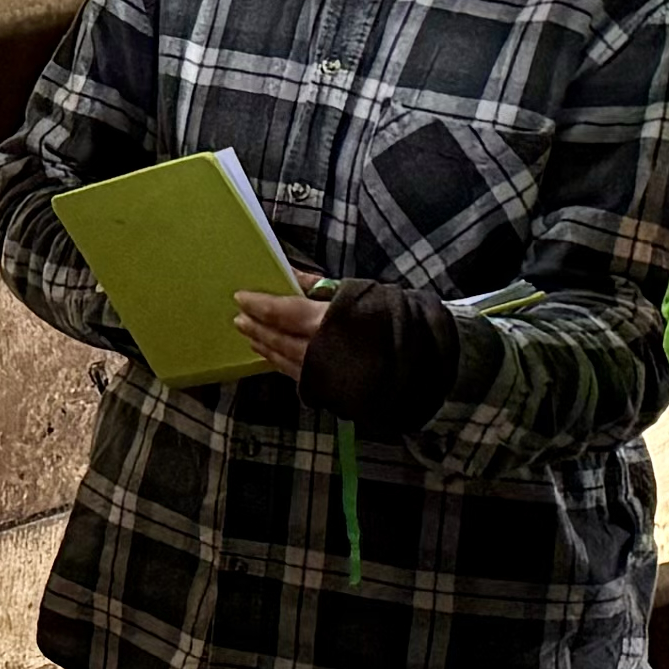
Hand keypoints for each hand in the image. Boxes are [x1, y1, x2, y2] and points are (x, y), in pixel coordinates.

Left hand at [235, 275, 456, 419]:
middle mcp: (323, 352)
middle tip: (239, 318)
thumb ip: (324, 288)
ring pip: (285, 361)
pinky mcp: (331, 394)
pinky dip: (282, 364)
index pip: (285, 312)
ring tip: (250, 336)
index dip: (261, 304)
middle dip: (257, 328)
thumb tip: (293, 275)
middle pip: (279, 339)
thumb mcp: (364, 293)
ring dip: (265, 347)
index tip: (240, 297)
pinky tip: (274, 357)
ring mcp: (326, 377)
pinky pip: (298, 377)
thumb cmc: (399, 321)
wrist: (430, 366)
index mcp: (331, 322)